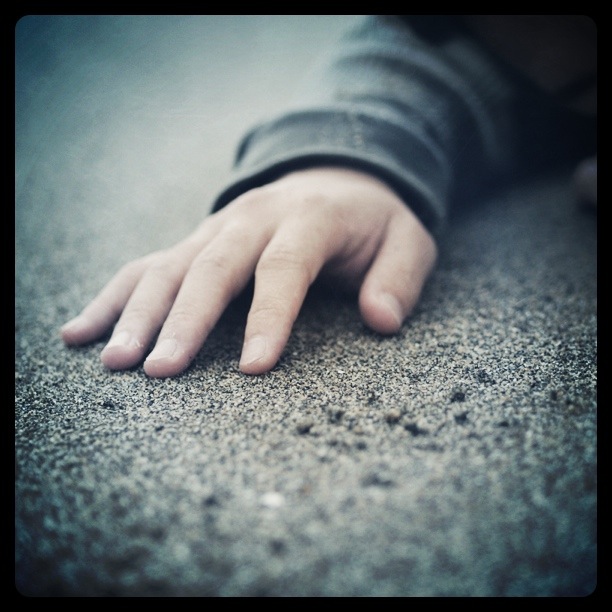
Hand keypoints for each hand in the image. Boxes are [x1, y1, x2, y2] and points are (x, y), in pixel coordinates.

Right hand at [61, 167, 437, 375]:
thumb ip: (399, 277)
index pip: (284, 268)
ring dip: (138, 312)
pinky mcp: (198, 241)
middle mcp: (254, 219)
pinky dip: (114, 298)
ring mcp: (218, 228)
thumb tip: (381, 320)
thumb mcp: (408, 239)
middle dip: (184, 320)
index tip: (252, 370)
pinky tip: (81, 331)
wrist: (337, 174)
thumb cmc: (373, 219)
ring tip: (114, 360)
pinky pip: (148, 266)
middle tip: (159, 371)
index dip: (268, 317)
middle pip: (212, 267)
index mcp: (309, 219)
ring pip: (169, 267)